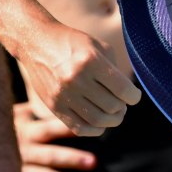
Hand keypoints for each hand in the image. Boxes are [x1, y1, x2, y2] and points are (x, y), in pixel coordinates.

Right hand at [13, 102, 99, 171]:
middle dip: (71, 159)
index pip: (49, 128)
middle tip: (93, 161)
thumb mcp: (17, 113)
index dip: (67, 128)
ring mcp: (17, 171)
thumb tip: (61, 99)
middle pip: (50, 155)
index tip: (86, 128)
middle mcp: (24, 151)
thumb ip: (39, 109)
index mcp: (27, 132)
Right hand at [19, 21, 141, 135]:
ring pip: (97, 120)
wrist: (37, 42)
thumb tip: (127, 94)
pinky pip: (79, 128)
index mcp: (90, 60)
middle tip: (123, 104)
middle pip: (111, 106)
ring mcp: (63, 95)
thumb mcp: (97, 45)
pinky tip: (100, 122)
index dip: (134, 96)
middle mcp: (76, 78)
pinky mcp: (53, 106)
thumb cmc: (72, 42)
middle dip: (123, 107)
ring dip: (112, 121)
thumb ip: (114, 68)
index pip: (122, 89)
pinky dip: (94, 129)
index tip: (134, 95)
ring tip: (114, 114)